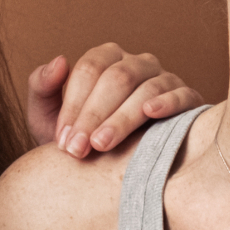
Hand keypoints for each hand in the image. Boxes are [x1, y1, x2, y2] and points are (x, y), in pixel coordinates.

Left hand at [25, 46, 203, 157]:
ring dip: (122, 118)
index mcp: (106, 59)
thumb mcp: (48, 117)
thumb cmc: (78, 139)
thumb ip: (42, 88)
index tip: (63, 139)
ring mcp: (164, 78)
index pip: (90, 68)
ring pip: (146, 88)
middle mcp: (137, 63)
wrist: (108, 170)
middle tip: (78, 149)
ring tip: (102, 145)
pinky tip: (151, 113)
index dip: (74, 103)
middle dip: (94, 115)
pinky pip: (182, 95)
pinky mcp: (187, 98)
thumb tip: (59, 60)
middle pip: (117, 78)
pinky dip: (167, 102)